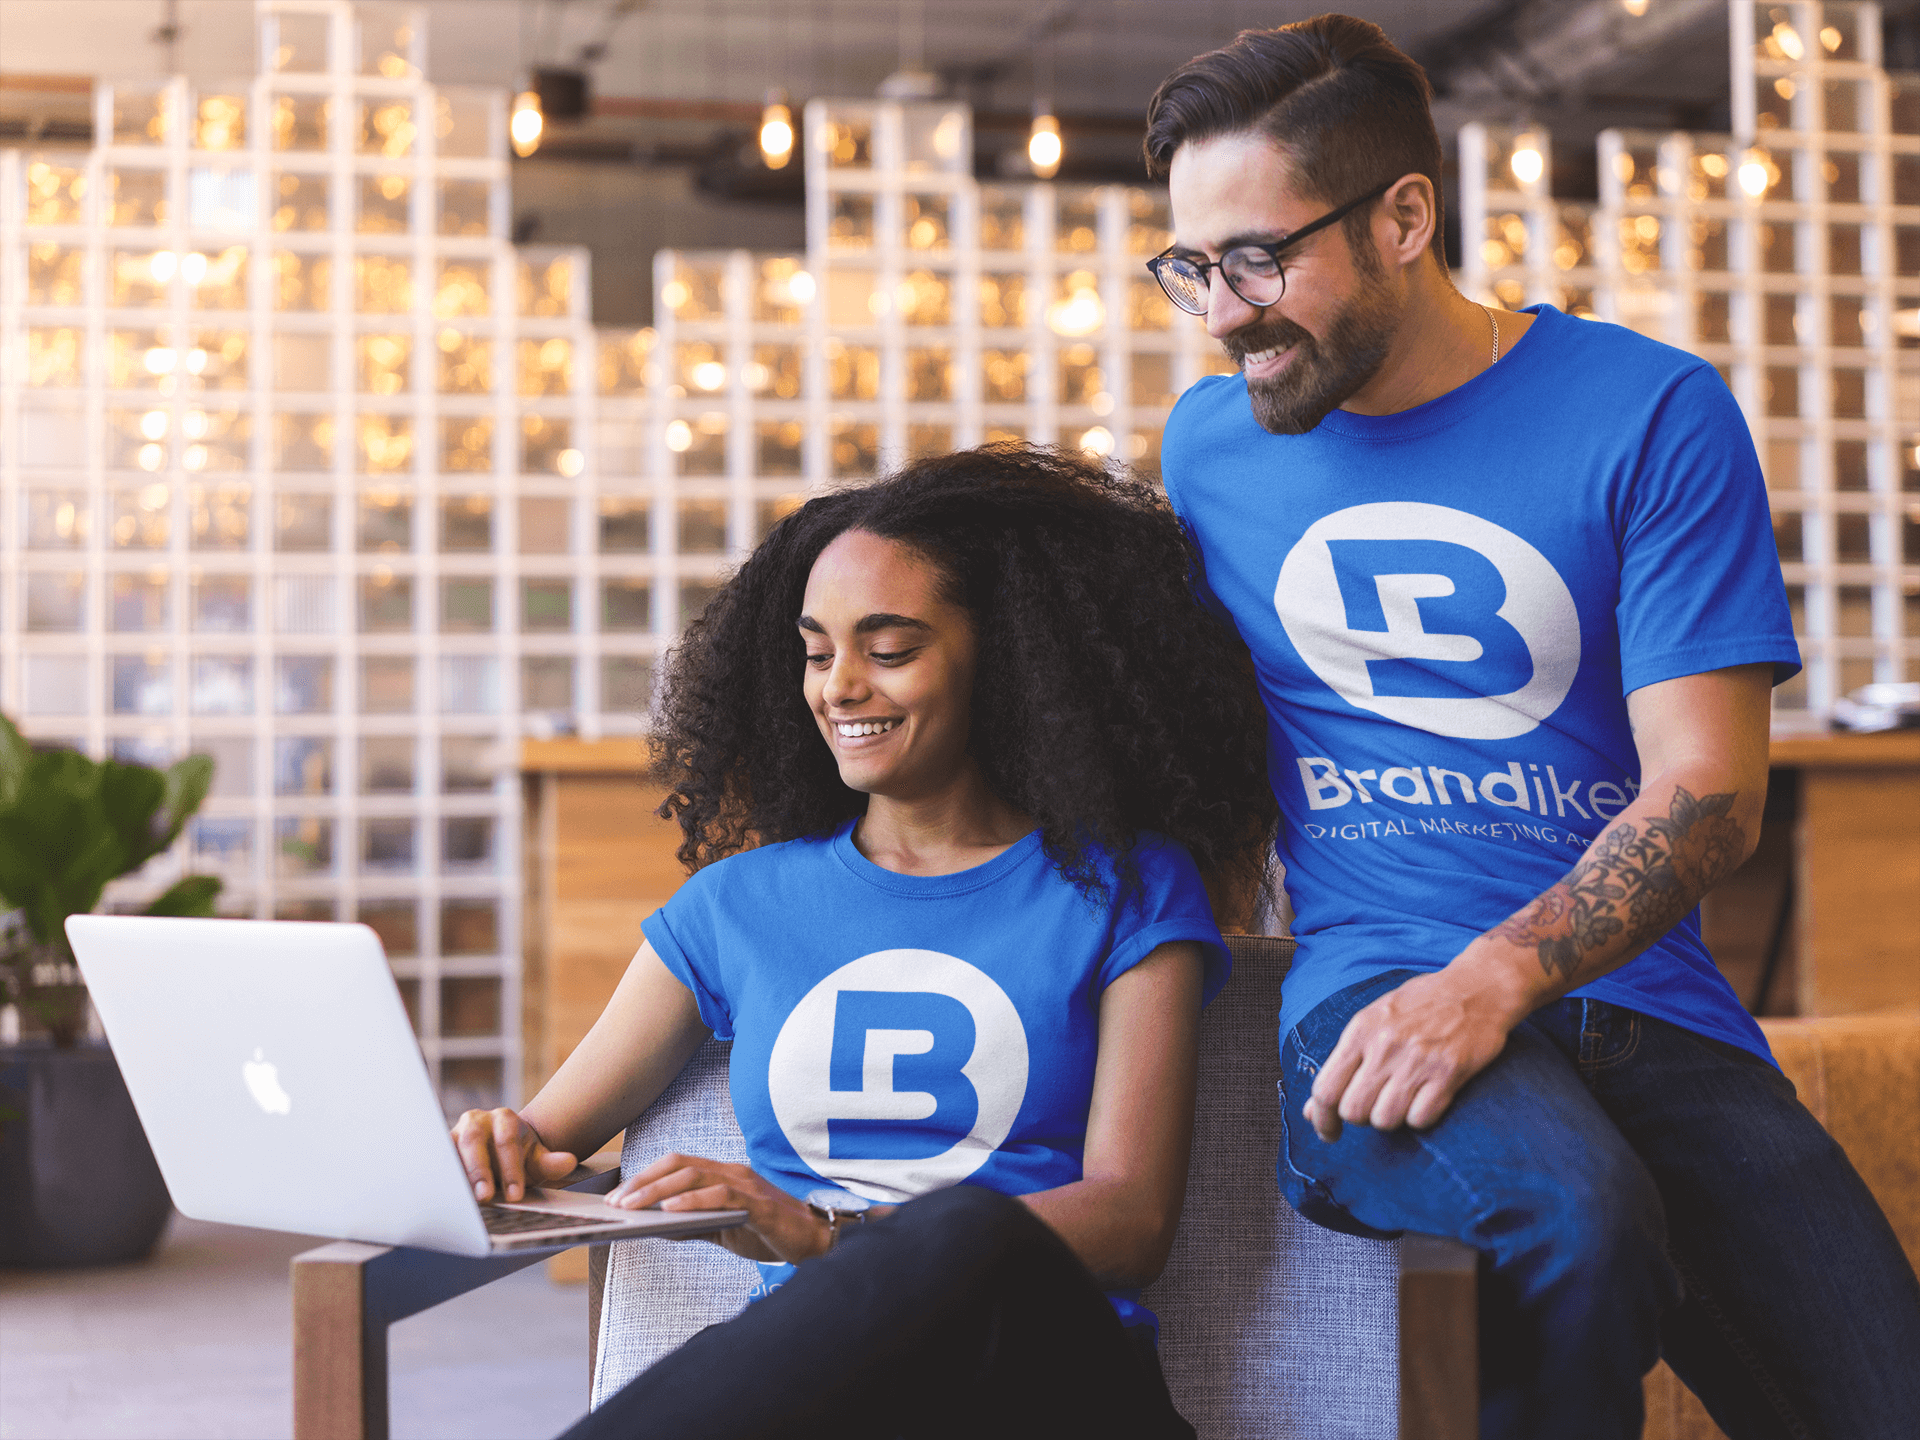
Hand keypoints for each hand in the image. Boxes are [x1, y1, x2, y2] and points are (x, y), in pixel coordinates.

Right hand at [450, 1107, 578, 1202]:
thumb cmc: (520, 1158)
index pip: (507, 1140)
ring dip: (456, 1174)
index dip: (511, 1168)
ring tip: (463, 1199)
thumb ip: (552, 1162)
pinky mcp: (439, 1150)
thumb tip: (569, 1161)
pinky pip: (436, 1162)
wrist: (500, 1156)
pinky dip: (439, 1178)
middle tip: (485, 1196)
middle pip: (474, 1140)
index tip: (516, 1194)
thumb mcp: (537, 1160)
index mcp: (504, 1119)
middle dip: (479, 1170)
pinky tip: (445, 1196)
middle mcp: (476, 1121)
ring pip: (449, 1149)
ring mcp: (454, 1134)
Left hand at [606, 1153, 829, 1264]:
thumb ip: (693, 1224)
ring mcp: (747, 1185)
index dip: (645, 1176)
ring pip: (695, 1176)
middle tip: (616, 1203)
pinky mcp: (759, 1204)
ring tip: (632, 1207)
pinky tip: (671, 1211)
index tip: (618, 1196)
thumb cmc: (768, 1232)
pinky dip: (693, 1201)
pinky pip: (722, 1196)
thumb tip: (654, 1225)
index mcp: (724, 1174)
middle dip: (643, 1183)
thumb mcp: (723, 1228)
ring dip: (658, 1191)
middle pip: (680, 1165)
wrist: (814, 1241)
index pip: (678, 1164)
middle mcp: (733, 1172)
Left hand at [1302, 967, 1517, 1141]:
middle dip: (1360, 1117)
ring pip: (1385, 1120)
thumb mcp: (1373, 1021)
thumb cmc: (1420, 1005)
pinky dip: (1420, 1118)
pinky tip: (1426, 1099)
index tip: (1329, 1132)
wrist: (1476, 988)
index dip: (1322, 1119)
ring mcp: (1417, 1059)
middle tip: (1374, 1105)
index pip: (1325, 1089)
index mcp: (1360, 1030)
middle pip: (1353, 1111)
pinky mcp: (1449, 1073)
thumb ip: (1342, 1064)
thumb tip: (1312, 1111)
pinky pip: (1421, 1119)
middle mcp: (1385, 1045)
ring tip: (1402, 1100)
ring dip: (1391, 1118)